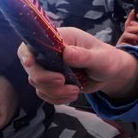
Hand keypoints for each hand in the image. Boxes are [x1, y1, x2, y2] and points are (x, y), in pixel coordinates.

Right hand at [18, 27, 137, 104]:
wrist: (111, 75)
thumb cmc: (108, 60)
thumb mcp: (101, 58)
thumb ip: (84, 56)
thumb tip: (67, 52)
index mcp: (62, 38)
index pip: (34, 42)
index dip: (27, 53)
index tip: (31, 64)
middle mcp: (52, 52)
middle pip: (32, 66)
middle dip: (44, 79)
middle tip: (62, 82)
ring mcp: (51, 67)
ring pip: (37, 83)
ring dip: (54, 92)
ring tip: (75, 92)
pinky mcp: (52, 82)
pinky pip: (44, 93)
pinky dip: (56, 98)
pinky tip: (71, 96)